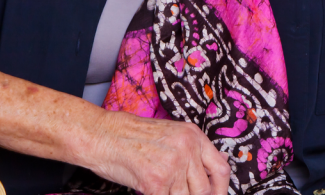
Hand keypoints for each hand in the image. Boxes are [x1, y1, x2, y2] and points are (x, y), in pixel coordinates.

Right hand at [92, 112, 230, 194]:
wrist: (103, 134)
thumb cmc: (132, 136)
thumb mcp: (172, 134)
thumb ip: (193, 152)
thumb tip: (216, 166)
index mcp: (194, 136)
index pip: (221, 169)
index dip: (221, 189)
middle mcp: (187, 148)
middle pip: (205, 189)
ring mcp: (172, 165)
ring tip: (165, 191)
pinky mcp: (156, 181)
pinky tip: (152, 193)